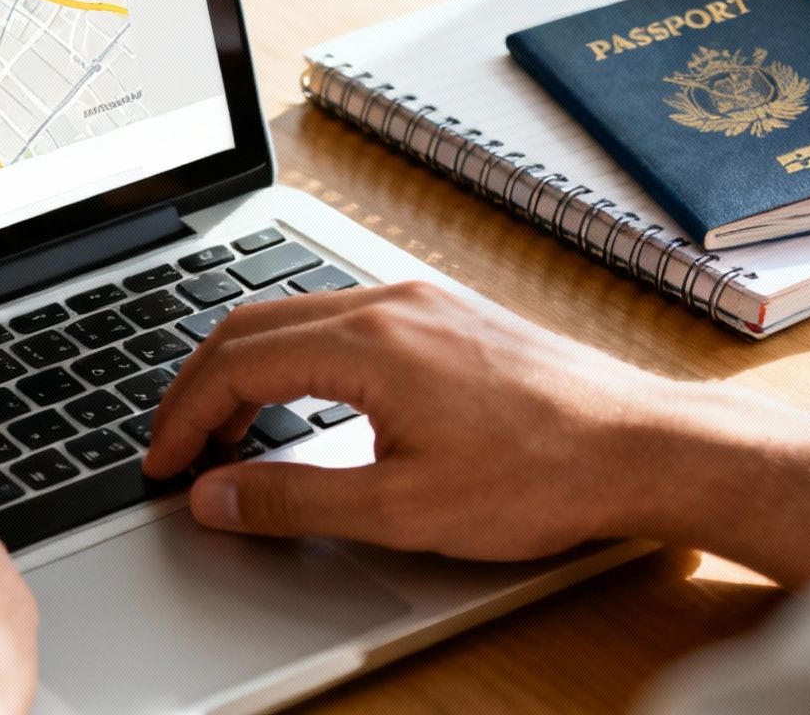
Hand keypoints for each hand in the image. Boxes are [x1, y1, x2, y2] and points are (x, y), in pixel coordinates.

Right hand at [143, 281, 809, 584]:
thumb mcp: (402, 507)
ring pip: (295, 317)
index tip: (163, 467)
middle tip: (178, 451)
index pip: (234, 364)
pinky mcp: (446, 315)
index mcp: (366, 342)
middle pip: (251, 327)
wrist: (646, 446)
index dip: (184, 419)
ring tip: (231, 438)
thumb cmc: (543, 473)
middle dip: (199, 389)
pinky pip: (340, 320)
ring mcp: (420, 302)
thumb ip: (294, 500)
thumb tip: (217, 497)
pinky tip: (305, 406)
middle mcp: (388, 304)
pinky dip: (295, 359)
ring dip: (246, 372)